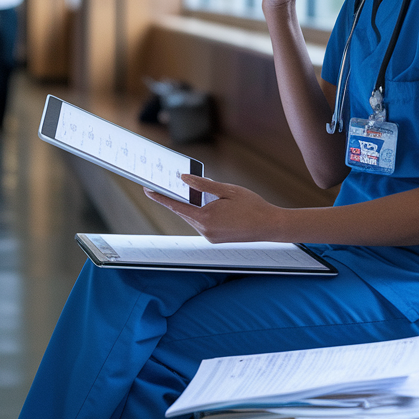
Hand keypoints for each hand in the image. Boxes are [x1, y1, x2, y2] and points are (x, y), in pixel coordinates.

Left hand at [143, 175, 285, 242]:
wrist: (270, 226)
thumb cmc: (252, 206)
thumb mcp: (227, 190)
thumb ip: (204, 185)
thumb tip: (184, 179)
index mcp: (206, 218)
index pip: (176, 206)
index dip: (160, 197)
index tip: (147, 190)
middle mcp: (205, 230)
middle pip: (183, 212)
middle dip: (175, 199)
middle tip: (165, 186)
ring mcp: (210, 237)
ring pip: (192, 218)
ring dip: (189, 206)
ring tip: (188, 192)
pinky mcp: (215, 239)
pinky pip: (201, 224)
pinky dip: (199, 213)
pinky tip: (203, 204)